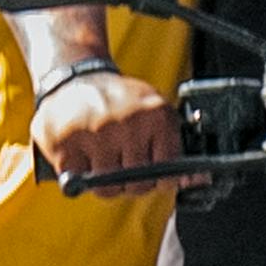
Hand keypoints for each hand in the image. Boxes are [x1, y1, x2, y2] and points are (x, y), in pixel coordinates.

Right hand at [30, 58, 179, 181]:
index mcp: (157, 115)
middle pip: (137, 184)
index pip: (167, 173)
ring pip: (107, 188)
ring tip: (100, 157)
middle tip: (119, 162)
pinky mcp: (66, 144)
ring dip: (103, 181)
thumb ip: (174, 148)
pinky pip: (78, 181)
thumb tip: (199, 180)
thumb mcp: (152, 114)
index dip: (158, 180)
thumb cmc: (120, 103)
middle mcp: (128, 124)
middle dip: (129, 182)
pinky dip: (78, 174)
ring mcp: (96, 134)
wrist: (75, 78)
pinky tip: (81, 152)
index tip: (150, 173)